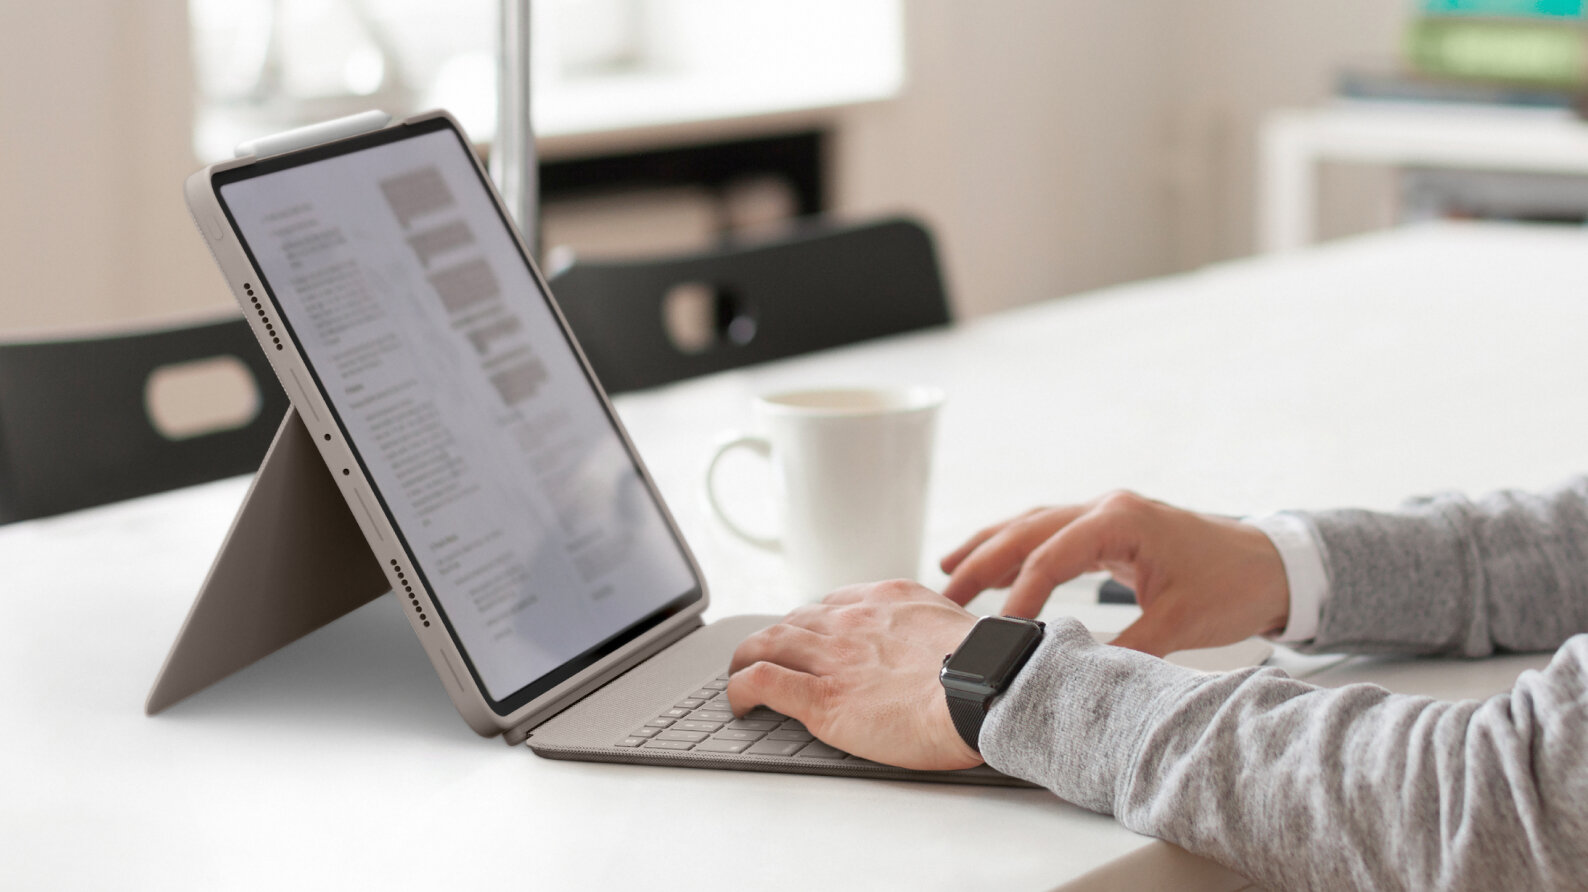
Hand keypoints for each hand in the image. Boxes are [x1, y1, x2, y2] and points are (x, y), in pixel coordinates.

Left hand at [726, 580, 982, 770]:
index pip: (834, 604)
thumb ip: (934, 632)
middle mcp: (852, 621)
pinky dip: (740, 688)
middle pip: (794, 620)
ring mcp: (833, 657)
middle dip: (776, 638)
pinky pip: (762, 682)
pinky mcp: (821, 697)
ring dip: (746, 657)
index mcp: (886, 600)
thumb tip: (943, 649)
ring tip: (738, 674)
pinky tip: (738, 701)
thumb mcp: (958, 627)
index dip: (816, 623)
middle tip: (767, 655)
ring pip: (768, 643)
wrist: (988, 689)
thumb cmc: (987, 668)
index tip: (813, 637)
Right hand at [940, 491, 1288, 656]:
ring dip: (991, 549)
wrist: (1273, 565)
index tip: (1000, 630)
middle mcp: (1107, 508)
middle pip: (1028, 530)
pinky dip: (1017, 551)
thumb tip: (1077, 672)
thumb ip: (1127, 647)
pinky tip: (993, 567)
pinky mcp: (1108, 530)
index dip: (1021, 593)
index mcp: (1122, 520)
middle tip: (944, 592)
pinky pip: (1049, 535)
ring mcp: (1105, 515)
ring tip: (947, 572)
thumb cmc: (1234, 586)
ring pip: (1032, 526)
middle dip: (982, 561)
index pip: (1052, 555)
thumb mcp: (1181, 623)